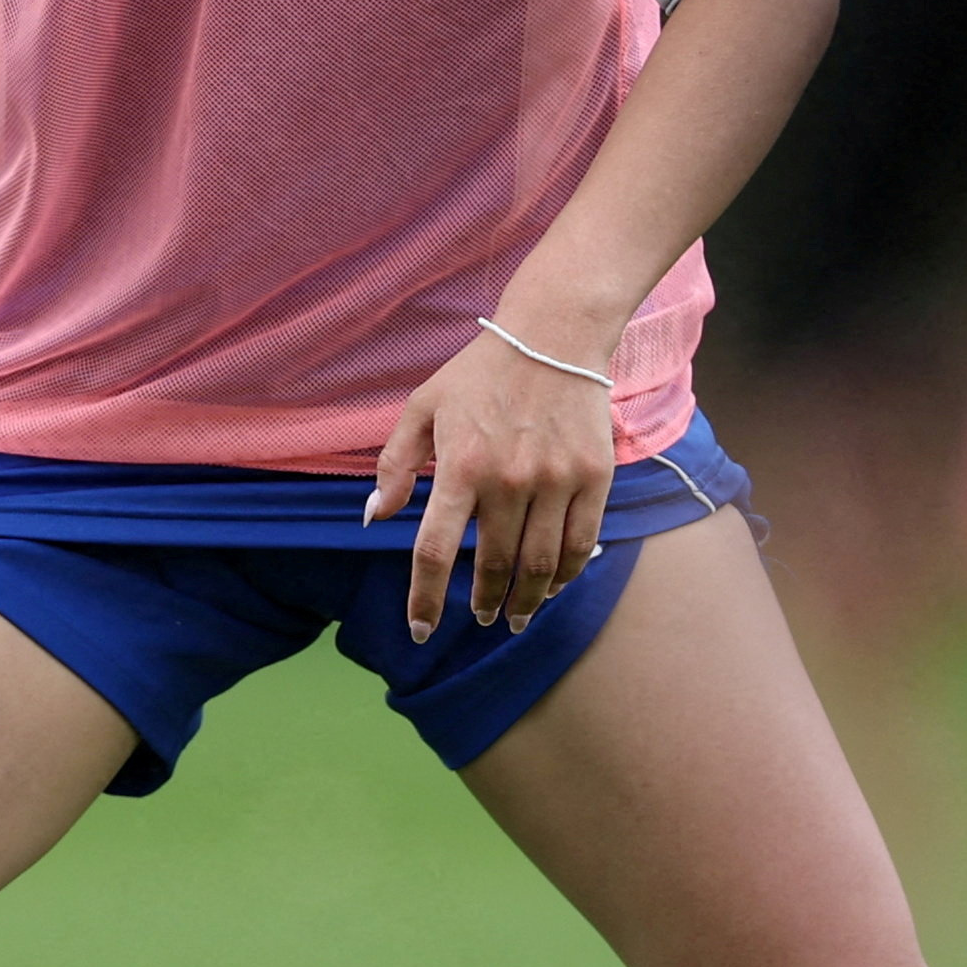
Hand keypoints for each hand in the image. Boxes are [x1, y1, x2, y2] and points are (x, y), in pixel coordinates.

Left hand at [367, 324, 619, 643]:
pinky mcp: (593, 476)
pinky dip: (565, 574)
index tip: (420, 630)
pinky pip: (580, 542)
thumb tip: (372, 518)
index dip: (425, 599)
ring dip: (525, 600)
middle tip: (481, 616)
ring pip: (539, 564)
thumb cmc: (480, 373)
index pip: (435, 551)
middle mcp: (507, 479)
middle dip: (484, 602)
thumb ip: (394, 464)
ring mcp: (555, 480)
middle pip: (493, 565)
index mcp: (459, 465)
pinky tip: (552, 587)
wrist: (554, 335)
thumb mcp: (422, 406)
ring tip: (515, 616)